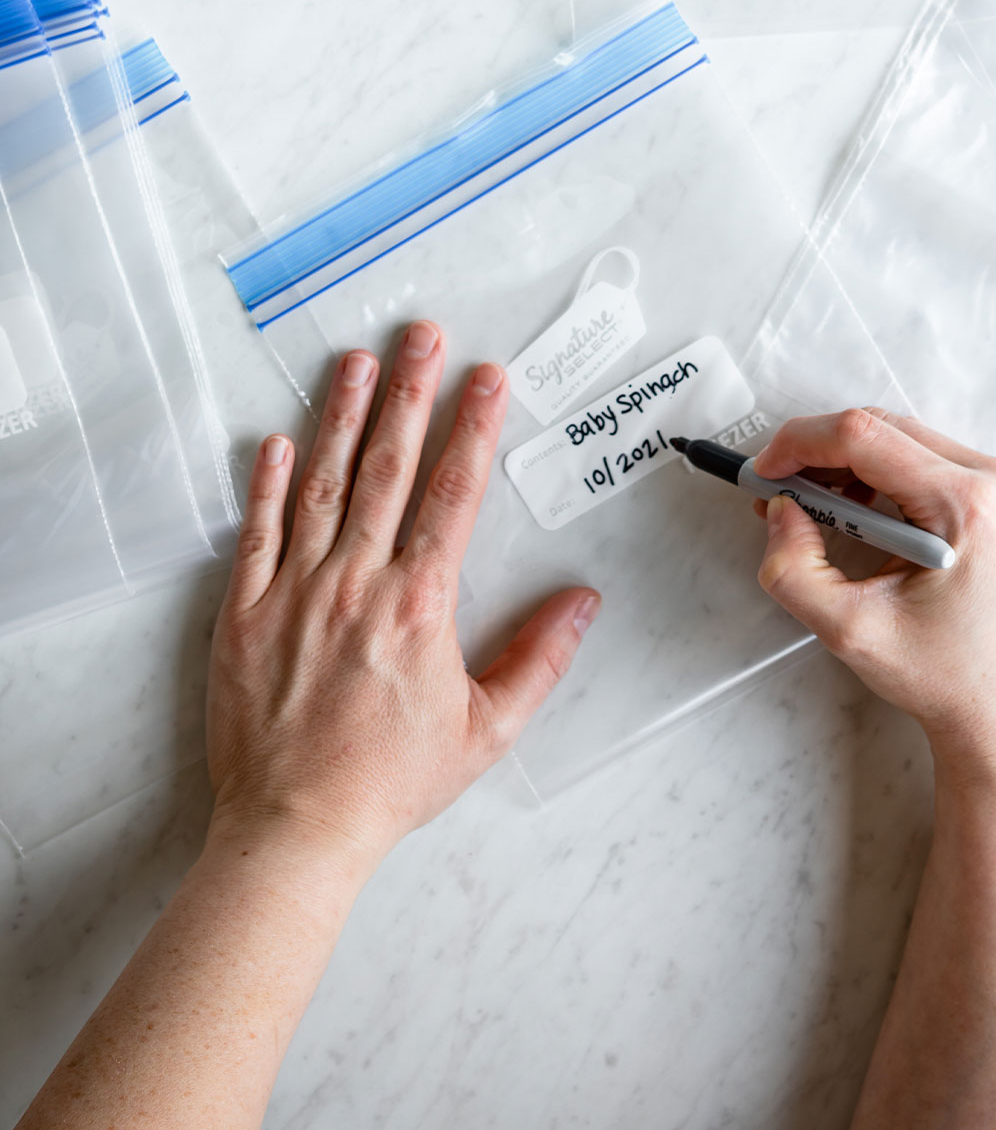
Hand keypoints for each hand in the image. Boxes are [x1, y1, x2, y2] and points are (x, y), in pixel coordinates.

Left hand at [205, 322, 599, 885]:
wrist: (295, 827)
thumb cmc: (390, 782)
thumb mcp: (485, 731)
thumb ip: (540, 661)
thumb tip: (583, 603)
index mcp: (418, 605)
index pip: (453, 494)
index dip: (472, 428)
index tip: (485, 378)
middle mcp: (356, 583)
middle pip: (389, 469)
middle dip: (410, 394)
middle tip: (422, 335)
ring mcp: (294, 592)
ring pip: (323, 485)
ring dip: (341, 417)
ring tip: (356, 361)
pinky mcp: (244, 613)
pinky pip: (256, 533)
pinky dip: (266, 484)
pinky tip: (277, 439)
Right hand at [754, 408, 995, 774]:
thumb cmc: (946, 676)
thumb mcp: (850, 631)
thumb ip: (795, 569)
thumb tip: (779, 512)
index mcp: (964, 504)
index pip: (864, 435)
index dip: (799, 444)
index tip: (762, 473)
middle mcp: (989, 481)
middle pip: (878, 427)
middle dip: (814, 452)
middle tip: (774, 492)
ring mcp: (994, 485)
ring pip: (895, 437)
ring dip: (840, 462)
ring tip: (805, 508)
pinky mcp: (988, 497)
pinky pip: (915, 458)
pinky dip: (870, 474)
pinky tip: (847, 511)